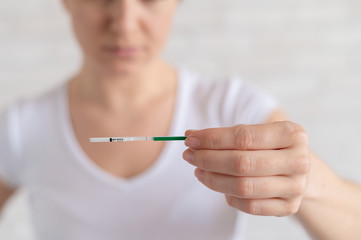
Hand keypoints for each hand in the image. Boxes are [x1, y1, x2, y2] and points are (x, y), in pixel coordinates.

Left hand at [183, 121, 310, 216]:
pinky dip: (229, 197)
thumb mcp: (256, 132)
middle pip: (242, 163)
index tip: (190, 140)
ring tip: (199, 171)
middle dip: (208, 159)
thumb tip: (192, 136)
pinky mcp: (289, 206)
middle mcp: (299, 161)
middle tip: (189, 156)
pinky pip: (251, 206)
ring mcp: (296, 187)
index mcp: (292, 134)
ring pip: (244, 187)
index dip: (212, 139)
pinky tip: (219, 186)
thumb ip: (226, 135)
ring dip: (214, 179)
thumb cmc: (270, 145)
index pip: (243, 137)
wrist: (296, 165)